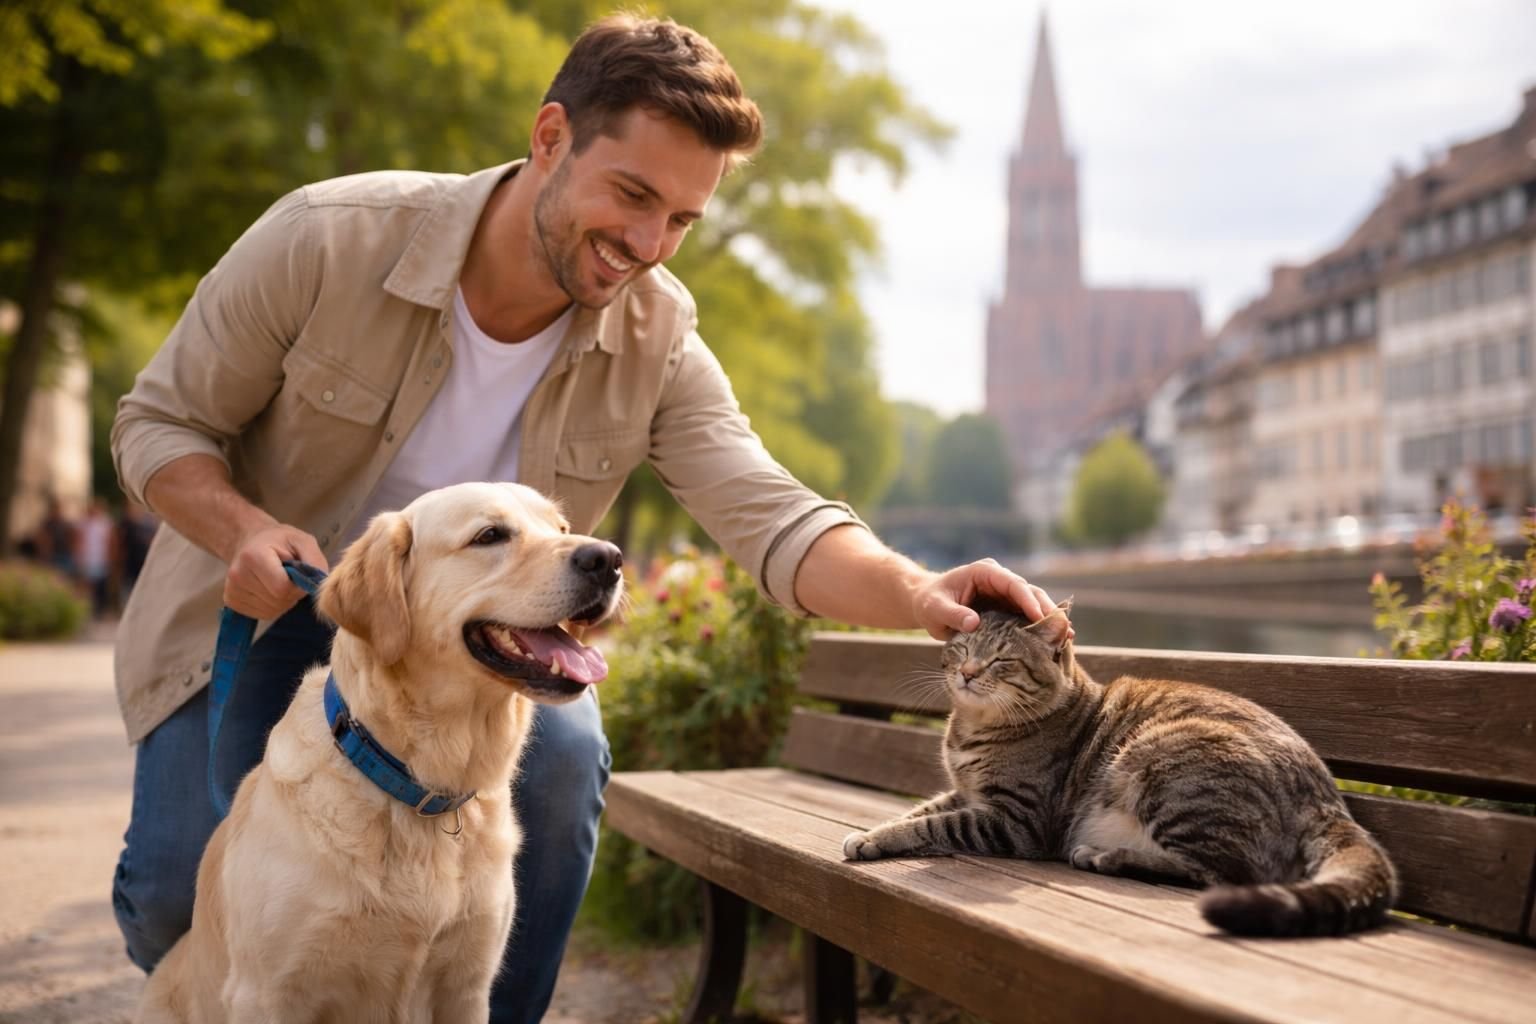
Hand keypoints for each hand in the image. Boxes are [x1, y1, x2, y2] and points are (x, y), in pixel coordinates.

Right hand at [224, 524, 328, 618]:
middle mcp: (238, 575)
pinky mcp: (231, 601)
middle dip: (291, 593)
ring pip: (270, 611)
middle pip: (277, 601)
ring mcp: (232, 590)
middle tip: (289, 577)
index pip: (282, 588)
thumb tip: (316, 586)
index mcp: (254, 556)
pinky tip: (270, 590)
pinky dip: (272, 606)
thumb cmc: (280, 541)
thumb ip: (314, 561)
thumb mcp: (303, 541)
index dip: (297, 586)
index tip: (298, 573)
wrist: (251, 541)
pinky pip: (262, 614)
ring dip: (283, 601)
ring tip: (279, 581)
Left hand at [910, 558, 1067, 641]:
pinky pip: (1026, 616)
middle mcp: (999, 580)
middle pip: (1029, 592)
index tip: (1040, 617)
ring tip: (1066, 636)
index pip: (1012, 584)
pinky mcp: (1006, 608)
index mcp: (984, 572)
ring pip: (1033, 604)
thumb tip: (973, 623)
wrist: (925, 603)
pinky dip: (1039, 628)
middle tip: (1063, 629)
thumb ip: (953, 615)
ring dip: (1049, 620)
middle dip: (1047, 610)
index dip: (1028, 599)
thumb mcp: (935, 609)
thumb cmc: (929, 602)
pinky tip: (1055, 641)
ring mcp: (1004, 594)